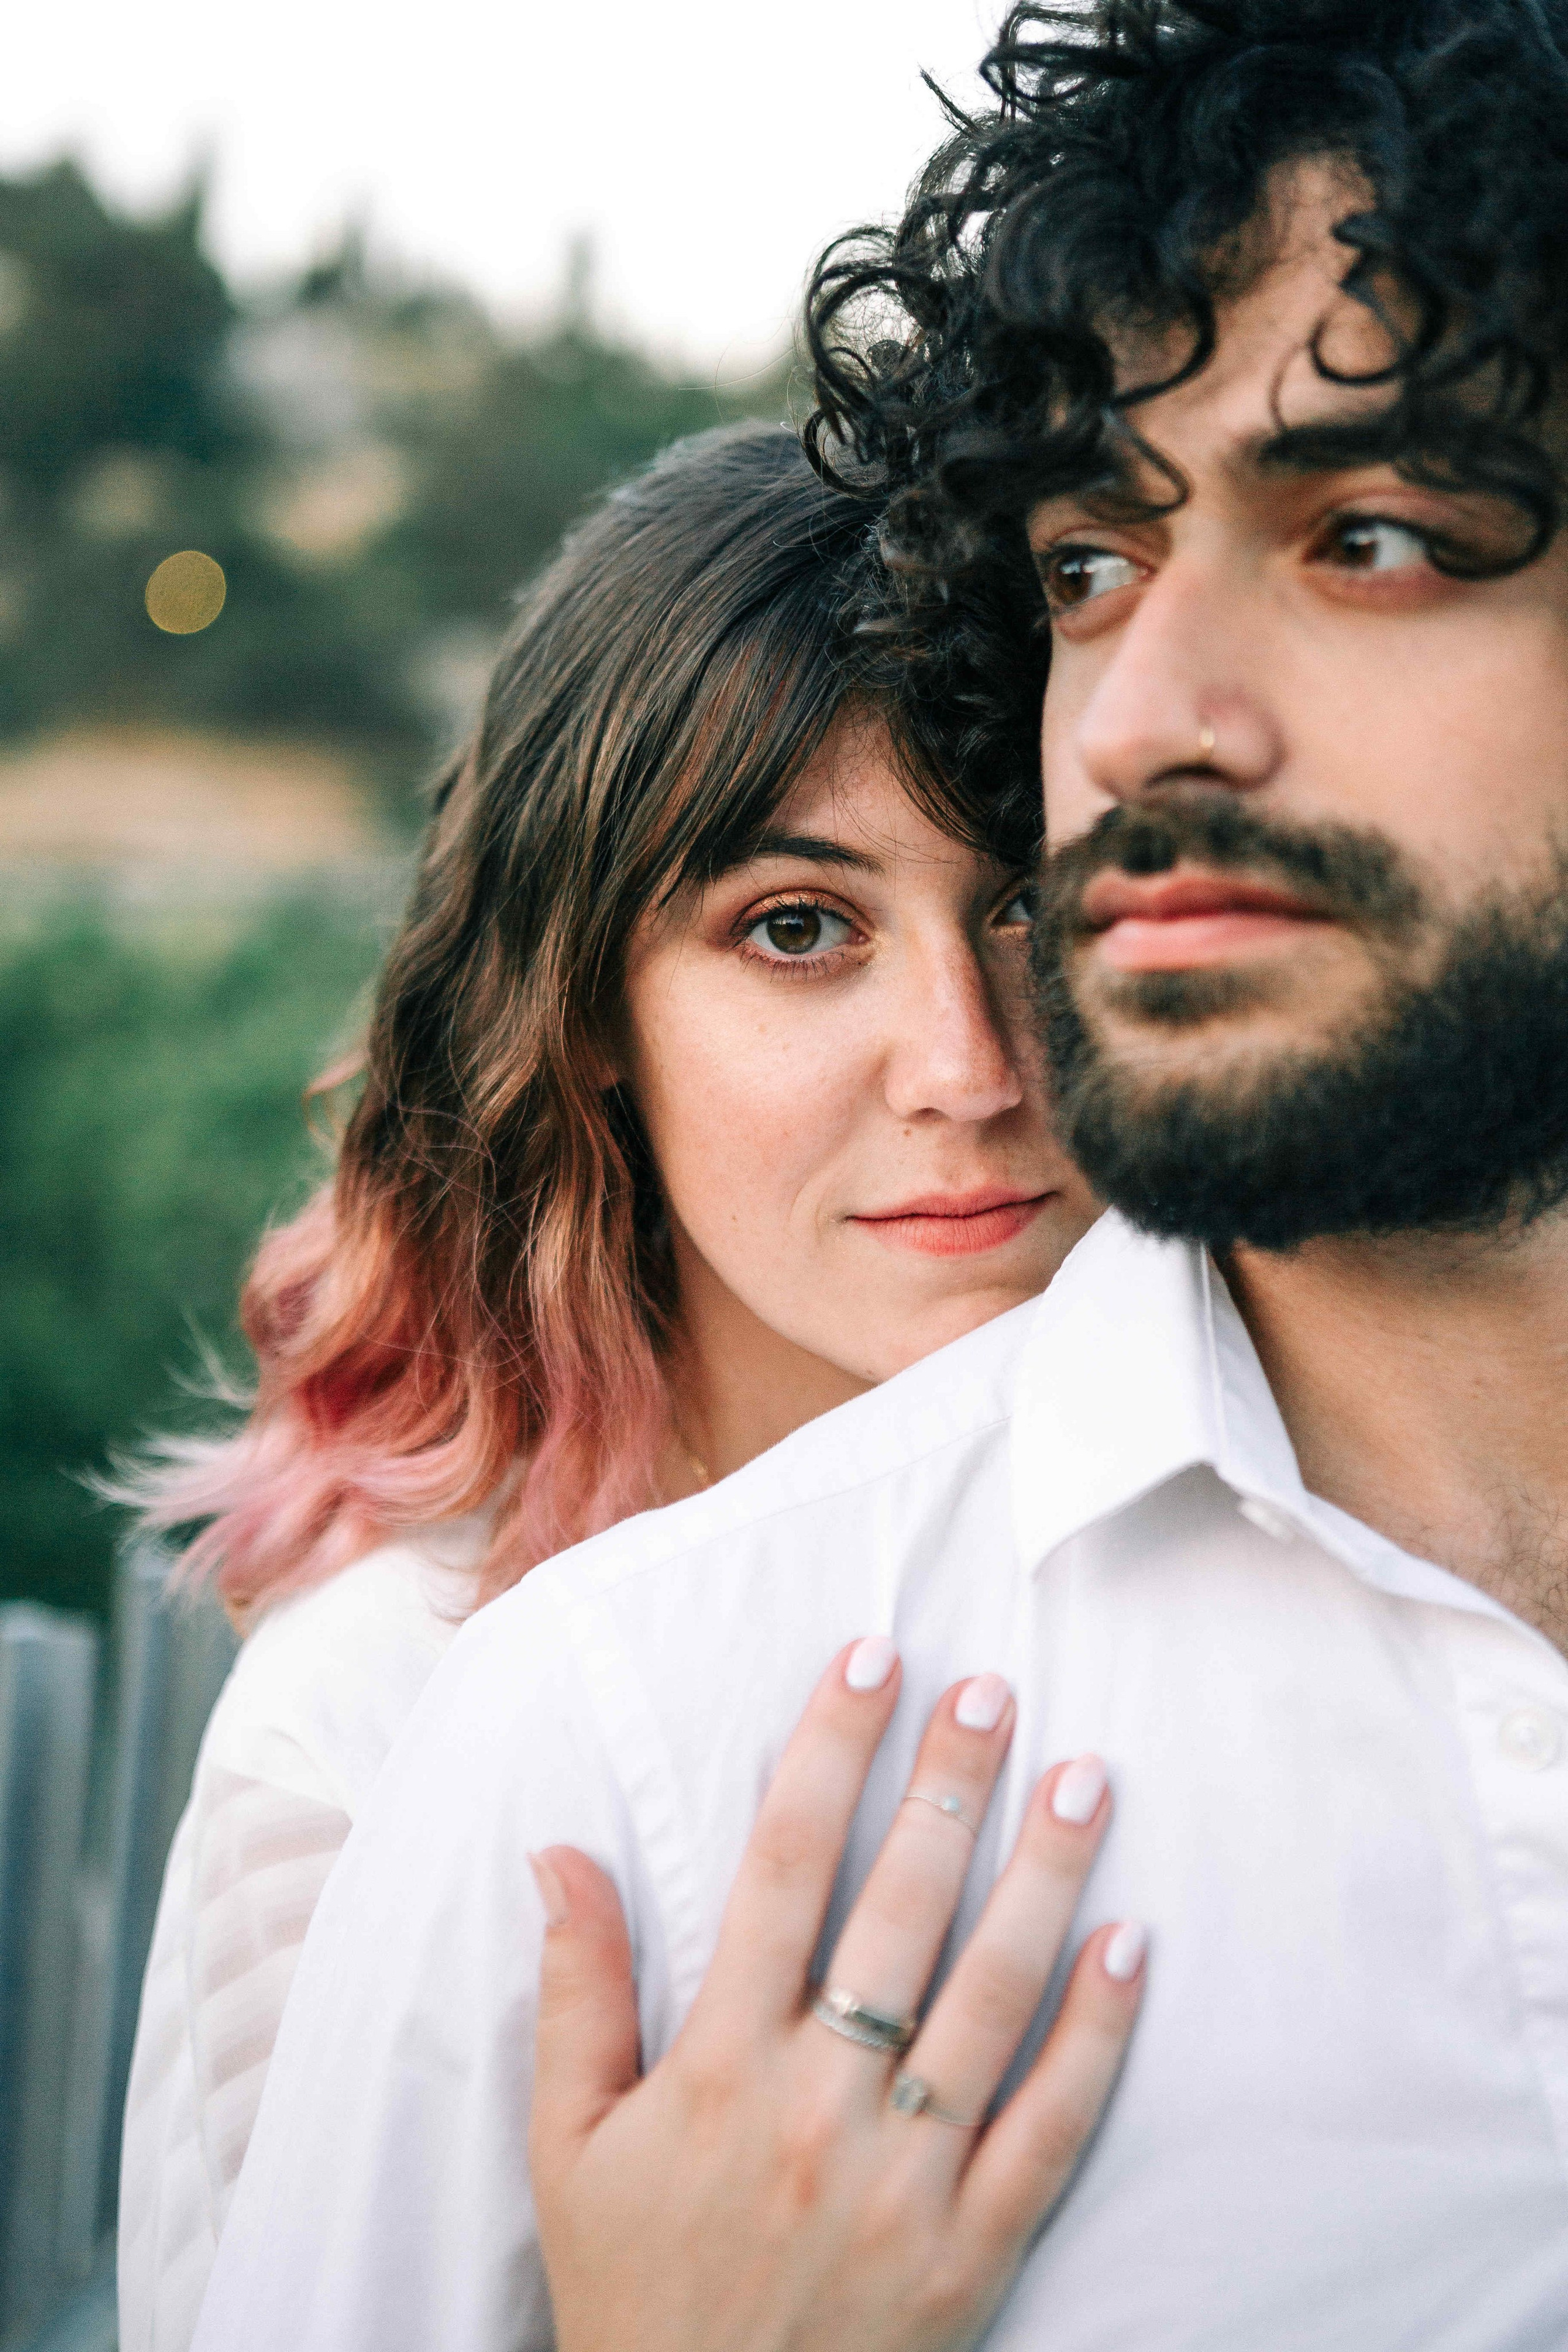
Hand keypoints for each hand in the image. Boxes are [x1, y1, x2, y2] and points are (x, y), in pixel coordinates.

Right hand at [528, 1639, 1144, 2351]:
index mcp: (719, 2064)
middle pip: (898, 1907)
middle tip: (994, 1688)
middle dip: (949, 1784)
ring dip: (1043, 1875)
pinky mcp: (975, 2248)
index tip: (870, 1658)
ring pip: (991, 1995)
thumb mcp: (567, 2145)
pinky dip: (1098, 2032)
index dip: (828, 1750)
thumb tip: (560, 1850)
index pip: (783, 1866)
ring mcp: (908, 2177)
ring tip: (1084, 1774)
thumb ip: (575, 1990)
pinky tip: (1130, 1941)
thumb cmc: (630, 2286)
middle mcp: (820, 2105)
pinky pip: (1051, 2125)